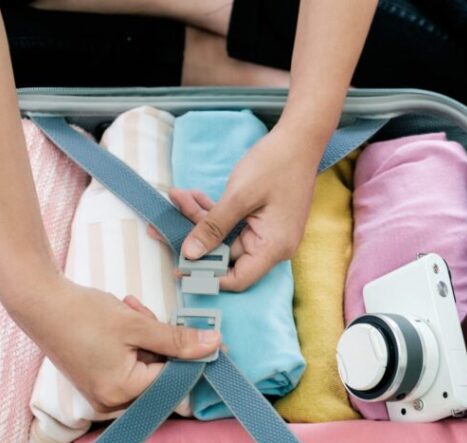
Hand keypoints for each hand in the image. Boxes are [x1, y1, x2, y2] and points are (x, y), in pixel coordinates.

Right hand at [13, 277, 220, 412]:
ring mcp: (102, 393)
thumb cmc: (83, 313)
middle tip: (146, 312)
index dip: (191, 355)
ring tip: (129, 309)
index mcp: (122, 392)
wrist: (38, 302)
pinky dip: (133, 343)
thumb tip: (214, 345)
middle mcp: (111, 402)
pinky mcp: (97, 381)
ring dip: (147, 338)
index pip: (173, 379)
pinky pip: (129, 365)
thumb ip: (178, 339)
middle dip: (161, 342)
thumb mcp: (138, 324)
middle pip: (159, 375)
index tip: (206, 336)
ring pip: (146, 367)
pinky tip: (124, 317)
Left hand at [175, 121, 322, 290]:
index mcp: (273, 247)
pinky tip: (194, 196)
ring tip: (179, 197)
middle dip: (197, 238)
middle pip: (227, 256)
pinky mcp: (263, 221)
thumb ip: (213, 227)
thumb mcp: (239, 196)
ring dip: (202, 220)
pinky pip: (234, 225)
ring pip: (226, 238)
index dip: (207, 275)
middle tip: (167, 221)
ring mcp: (269, 234)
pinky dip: (215, 213)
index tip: (179, 265)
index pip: (238, 279)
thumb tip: (190, 254)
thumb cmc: (275, 165)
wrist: (299, 140)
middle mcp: (274, 247)